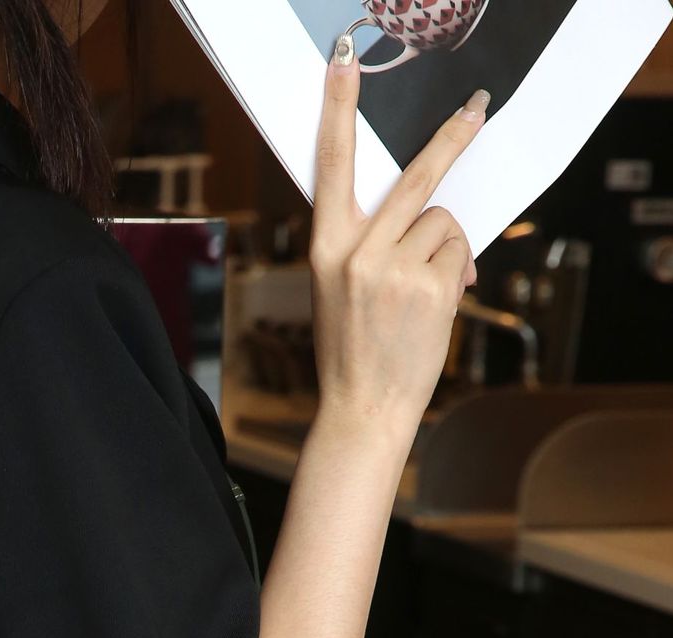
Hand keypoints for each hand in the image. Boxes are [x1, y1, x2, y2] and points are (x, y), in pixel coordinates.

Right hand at [309, 38, 487, 443]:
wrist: (362, 410)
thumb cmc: (352, 351)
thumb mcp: (341, 291)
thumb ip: (372, 245)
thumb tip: (432, 218)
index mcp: (324, 249)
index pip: (331, 167)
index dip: (337, 111)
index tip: (343, 63)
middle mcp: (356, 252)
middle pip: (416, 176)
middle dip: (452, 138)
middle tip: (478, 107)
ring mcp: (393, 268)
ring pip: (442, 220)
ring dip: (446, 249)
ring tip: (424, 294)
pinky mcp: (429, 286)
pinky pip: (457, 252)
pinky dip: (456, 274)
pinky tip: (436, 308)